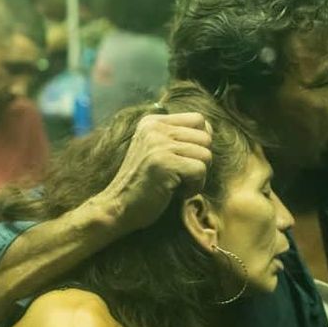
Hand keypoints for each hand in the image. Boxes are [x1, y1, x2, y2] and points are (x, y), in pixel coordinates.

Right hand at [94, 112, 211, 235]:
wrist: (118, 207)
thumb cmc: (143, 183)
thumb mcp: (156, 150)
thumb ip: (178, 136)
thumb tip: (210, 130)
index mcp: (153, 122)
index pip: (198, 119)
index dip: (199, 143)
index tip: (183, 161)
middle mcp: (155, 128)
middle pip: (205, 137)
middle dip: (199, 161)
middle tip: (178, 176)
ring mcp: (158, 144)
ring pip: (206, 155)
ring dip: (196, 176)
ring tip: (175, 184)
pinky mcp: (164, 163)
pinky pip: (200, 170)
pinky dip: (193, 187)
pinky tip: (174, 192)